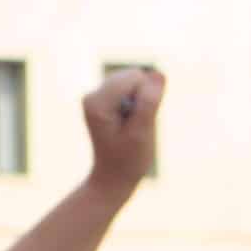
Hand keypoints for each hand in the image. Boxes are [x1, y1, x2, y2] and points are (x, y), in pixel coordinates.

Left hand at [83, 67, 163, 203]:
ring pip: (135, 81)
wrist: (114, 177)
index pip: (136, 78)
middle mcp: (92, 94)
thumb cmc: (128, 159)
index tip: (136, 124)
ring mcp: (97, 95)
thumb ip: (149, 102)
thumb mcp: (142, 132)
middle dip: (143, 98)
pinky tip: (129, 123)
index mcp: (97, 101)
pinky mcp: (105, 97)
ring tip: (131, 125)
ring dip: (141, 102)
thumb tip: (158, 73)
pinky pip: (133, 88)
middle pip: (134, 76)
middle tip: (133, 126)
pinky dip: (137, 104)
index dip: (146, 100)